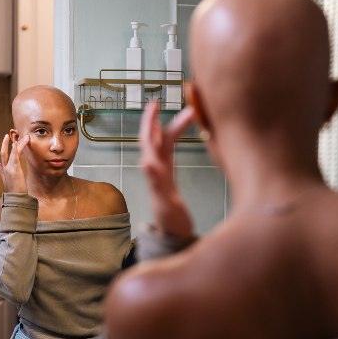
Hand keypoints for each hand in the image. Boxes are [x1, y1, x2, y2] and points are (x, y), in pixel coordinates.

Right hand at [0, 134, 29, 193]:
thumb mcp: (6, 179)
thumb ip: (1, 170)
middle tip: (7, 135)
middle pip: (4, 153)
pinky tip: (15, 143)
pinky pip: (15, 157)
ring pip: (12, 153)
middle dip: (4, 143)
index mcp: (4, 170)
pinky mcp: (14, 169)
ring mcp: (9, 168)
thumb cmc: (14, 190)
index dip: (4, 148)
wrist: (16, 198)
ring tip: (24, 137)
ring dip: (18, 144)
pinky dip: (15, 150)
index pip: (3, 156)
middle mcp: (5, 168)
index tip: (7, 140)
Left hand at [139, 102, 195, 238]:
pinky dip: (177, 138)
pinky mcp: (169, 175)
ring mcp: (162, 170)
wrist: (173, 235)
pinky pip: (171, 151)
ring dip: (175, 126)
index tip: (155, 104)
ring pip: (166, 142)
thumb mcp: (164, 201)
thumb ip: (156, 182)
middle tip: (171, 103)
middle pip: (157, 137)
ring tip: (190, 114)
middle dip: (163, 119)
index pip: (151, 141)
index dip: (151, 122)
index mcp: (155, 170)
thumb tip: (147, 160)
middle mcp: (156, 167)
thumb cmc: (170, 221)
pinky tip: (185, 132)